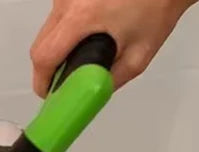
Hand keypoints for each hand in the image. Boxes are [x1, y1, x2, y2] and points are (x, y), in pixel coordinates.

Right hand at [31, 0, 196, 96]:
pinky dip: (67, 29)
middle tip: (66, 78)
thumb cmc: (157, 8)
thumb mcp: (137, 58)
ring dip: (59, 46)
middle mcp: (69, 0)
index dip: (43, 81)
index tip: (49, 93)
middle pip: (40, 44)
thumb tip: (85, 95)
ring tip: (85, 50)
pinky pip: (59, 15)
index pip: (44, 57)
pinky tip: (89, 32)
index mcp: (82, 17)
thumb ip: (108, 81)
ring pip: (48, 29)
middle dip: (49, 66)